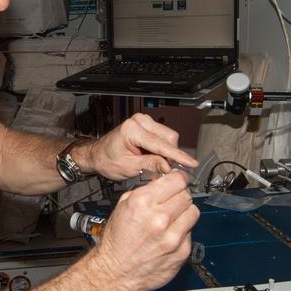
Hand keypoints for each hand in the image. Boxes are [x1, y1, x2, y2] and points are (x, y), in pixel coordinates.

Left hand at [80, 113, 197, 181]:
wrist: (98, 155)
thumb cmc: (108, 160)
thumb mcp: (129, 167)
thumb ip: (151, 165)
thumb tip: (170, 168)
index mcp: (132, 130)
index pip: (161, 144)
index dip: (178, 156)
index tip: (191, 163)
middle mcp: (139, 121)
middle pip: (169, 138)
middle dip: (170, 155)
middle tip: (162, 169)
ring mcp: (144, 121)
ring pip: (169, 137)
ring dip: (166, 152)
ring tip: (151, 162)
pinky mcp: (147, 125)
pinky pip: (163, 137)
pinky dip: (162, 148)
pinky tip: (151, 155)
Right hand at [87, 171, 199, 290]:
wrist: (115, 273)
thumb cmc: (116, 242)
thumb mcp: (123, 207)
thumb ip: (145, 191)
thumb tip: (163, 182)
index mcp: (143, 203)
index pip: (177, 180)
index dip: (178, 178)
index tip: (178, 180)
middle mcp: (160, 218)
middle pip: (186, 195)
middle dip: (180, 196)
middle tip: (172, 202)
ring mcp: (173, 237)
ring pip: (193, 212)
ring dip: (184, 213)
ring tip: (172, 219)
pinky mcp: (182, 252)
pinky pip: (191, 233)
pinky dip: (182, 232)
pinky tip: (169, 236)